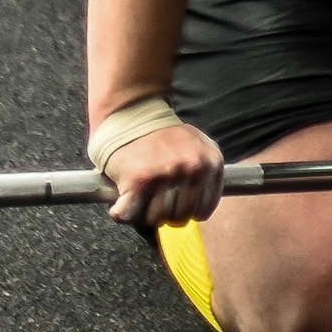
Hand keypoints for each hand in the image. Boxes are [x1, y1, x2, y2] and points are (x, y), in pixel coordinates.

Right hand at [103, 122, 226, 226]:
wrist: (132, 112)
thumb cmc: (162, 135)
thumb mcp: (197, 146)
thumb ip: (205, 173)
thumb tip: (200, 212)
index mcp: (211, 162)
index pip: (203, 210)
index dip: (186, 212)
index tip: (174, 206)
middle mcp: (192, 168)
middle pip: (180, 217)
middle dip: (164, 215)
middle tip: (152, 202)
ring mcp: (166, 174)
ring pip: (155, 219)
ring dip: (142, 214)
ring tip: (138, 199)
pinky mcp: (139, 180)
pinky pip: (130, 214)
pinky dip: (120, 212)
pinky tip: (120, 204)